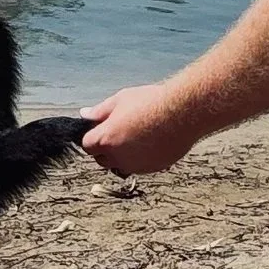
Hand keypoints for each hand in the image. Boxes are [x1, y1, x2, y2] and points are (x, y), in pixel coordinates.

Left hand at [80, 81, 198, 175]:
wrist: (183, 113)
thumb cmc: (151, 102)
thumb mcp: (121, 99)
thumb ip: (99, 111)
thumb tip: (85, 114)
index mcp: (107, 138)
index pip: (87, 145)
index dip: (93, 136)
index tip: (101, 129)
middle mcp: (118, 156)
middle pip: (101, 159)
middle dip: (105, 148)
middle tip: (119, 130)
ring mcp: (135, 165)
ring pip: (120, 165)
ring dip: (122, 155)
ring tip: (136, 134)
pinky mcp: (151, 169)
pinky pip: (139, 166)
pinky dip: (140, 158)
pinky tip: (150, 141)